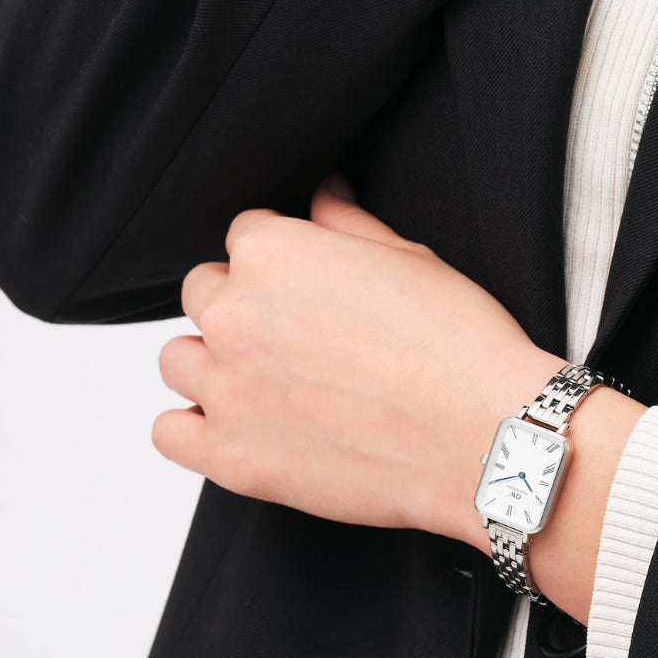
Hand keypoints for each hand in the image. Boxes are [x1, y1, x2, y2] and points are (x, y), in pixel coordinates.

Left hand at [154, 175, 566, 542]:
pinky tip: (237, 428)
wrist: (489, 440)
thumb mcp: (411, 261)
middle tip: (298, 345)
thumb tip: (321, 198)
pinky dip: (193, 429)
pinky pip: (168, 433)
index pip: (243, 240)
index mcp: (273, 251)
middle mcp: (236, 314)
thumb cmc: (462, 350)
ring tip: (269, 388)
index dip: (281, 268)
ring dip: (215, 366)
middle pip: (205, 296)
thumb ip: (345, 225)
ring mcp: (228, 389)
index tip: (310, 298)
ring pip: (179, 359)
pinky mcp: (234, 459)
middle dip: (245, 312)